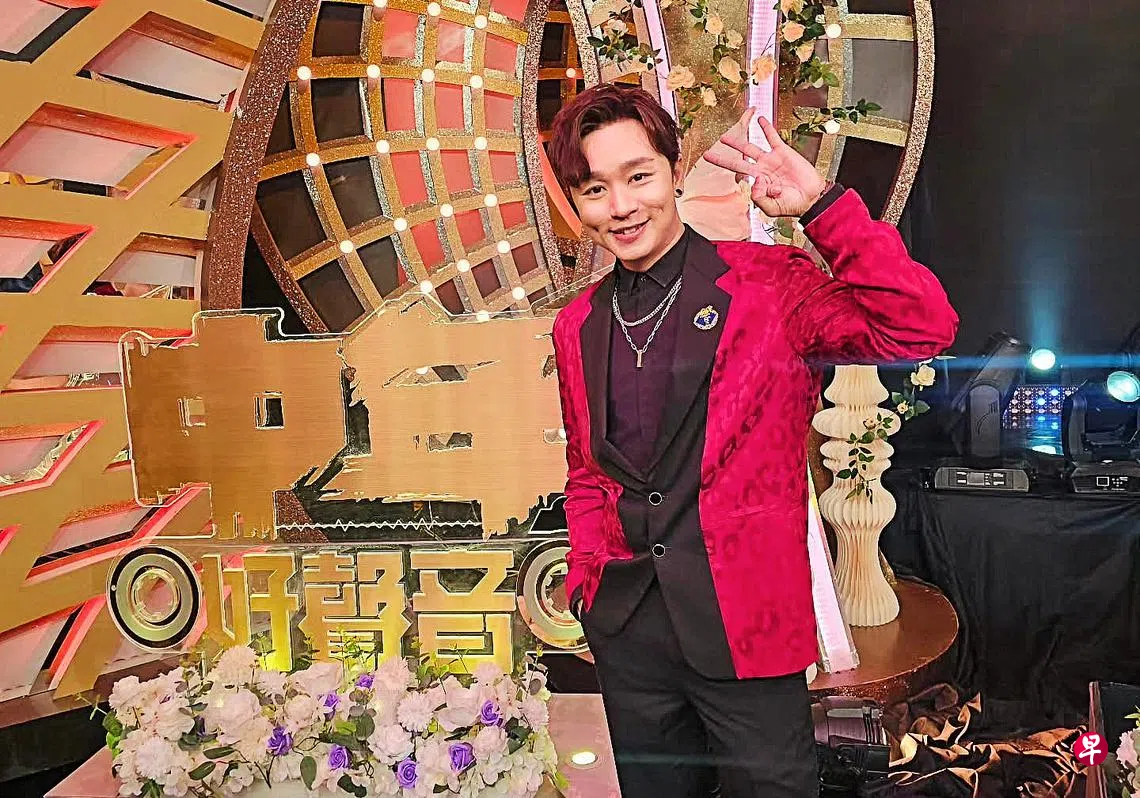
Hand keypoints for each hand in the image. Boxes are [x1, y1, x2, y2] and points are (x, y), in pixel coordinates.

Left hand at [703, 108, 827, 217]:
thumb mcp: (772, 208)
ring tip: (725, 137)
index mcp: (757, 183)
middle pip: (737, 161)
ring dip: (737, 142)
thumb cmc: (792, 205)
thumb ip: (759, 197)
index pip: (739, 176)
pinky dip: (766, 128)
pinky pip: (772, 138)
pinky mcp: (783, 152)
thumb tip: (754, 181)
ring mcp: (770, 160)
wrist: (811, 198)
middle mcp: (761, 170)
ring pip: (750, 148)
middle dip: (722, 158)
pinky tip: (760, 120)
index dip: (733, 173)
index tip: (732, 172)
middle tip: (708, 154)